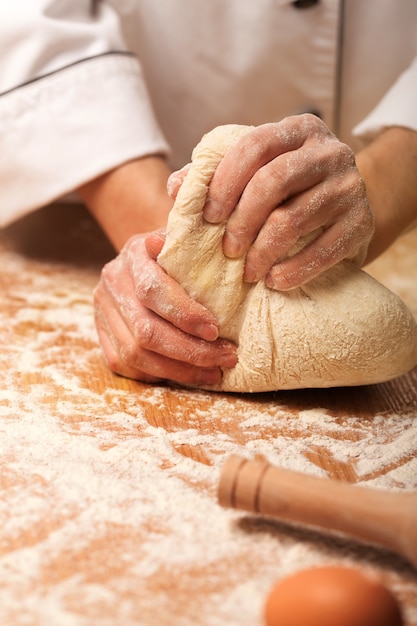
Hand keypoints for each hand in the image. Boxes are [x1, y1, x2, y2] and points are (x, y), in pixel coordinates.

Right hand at [93, 231, 237, 384]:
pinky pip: (126, 365)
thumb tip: (211, 246)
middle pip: (145, 330)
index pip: (153, 290)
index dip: (185, 315)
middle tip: (226, 357)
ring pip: (135, 354)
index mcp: (134, 254)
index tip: (216, 331)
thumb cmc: (178, 252)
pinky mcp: (102, 333)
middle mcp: (113, 282)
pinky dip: (159, 374)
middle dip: (190, 351)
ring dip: (178, 369)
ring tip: (213, 372)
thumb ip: (196, 247)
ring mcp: (103, 310)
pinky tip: (188, 373)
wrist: (145, 256)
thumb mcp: (187, 240)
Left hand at [199, 115, 373, 289]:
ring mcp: (349, 186)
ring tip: (248, 272)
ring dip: (263, 252)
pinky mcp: (363, 222)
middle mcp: (329, 151)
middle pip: (274, 180)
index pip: (254, 145)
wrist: (347, 210)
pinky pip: (323, 250)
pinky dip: (293, 270)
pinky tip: (274, 281)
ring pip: (294, 218)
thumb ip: (216, 176)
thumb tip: (177, 187)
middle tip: (227, 250)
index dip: (225, 181)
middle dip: (242, 220)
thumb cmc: (290, 192)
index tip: (208, 217)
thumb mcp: (257, 173)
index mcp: (297, 130)